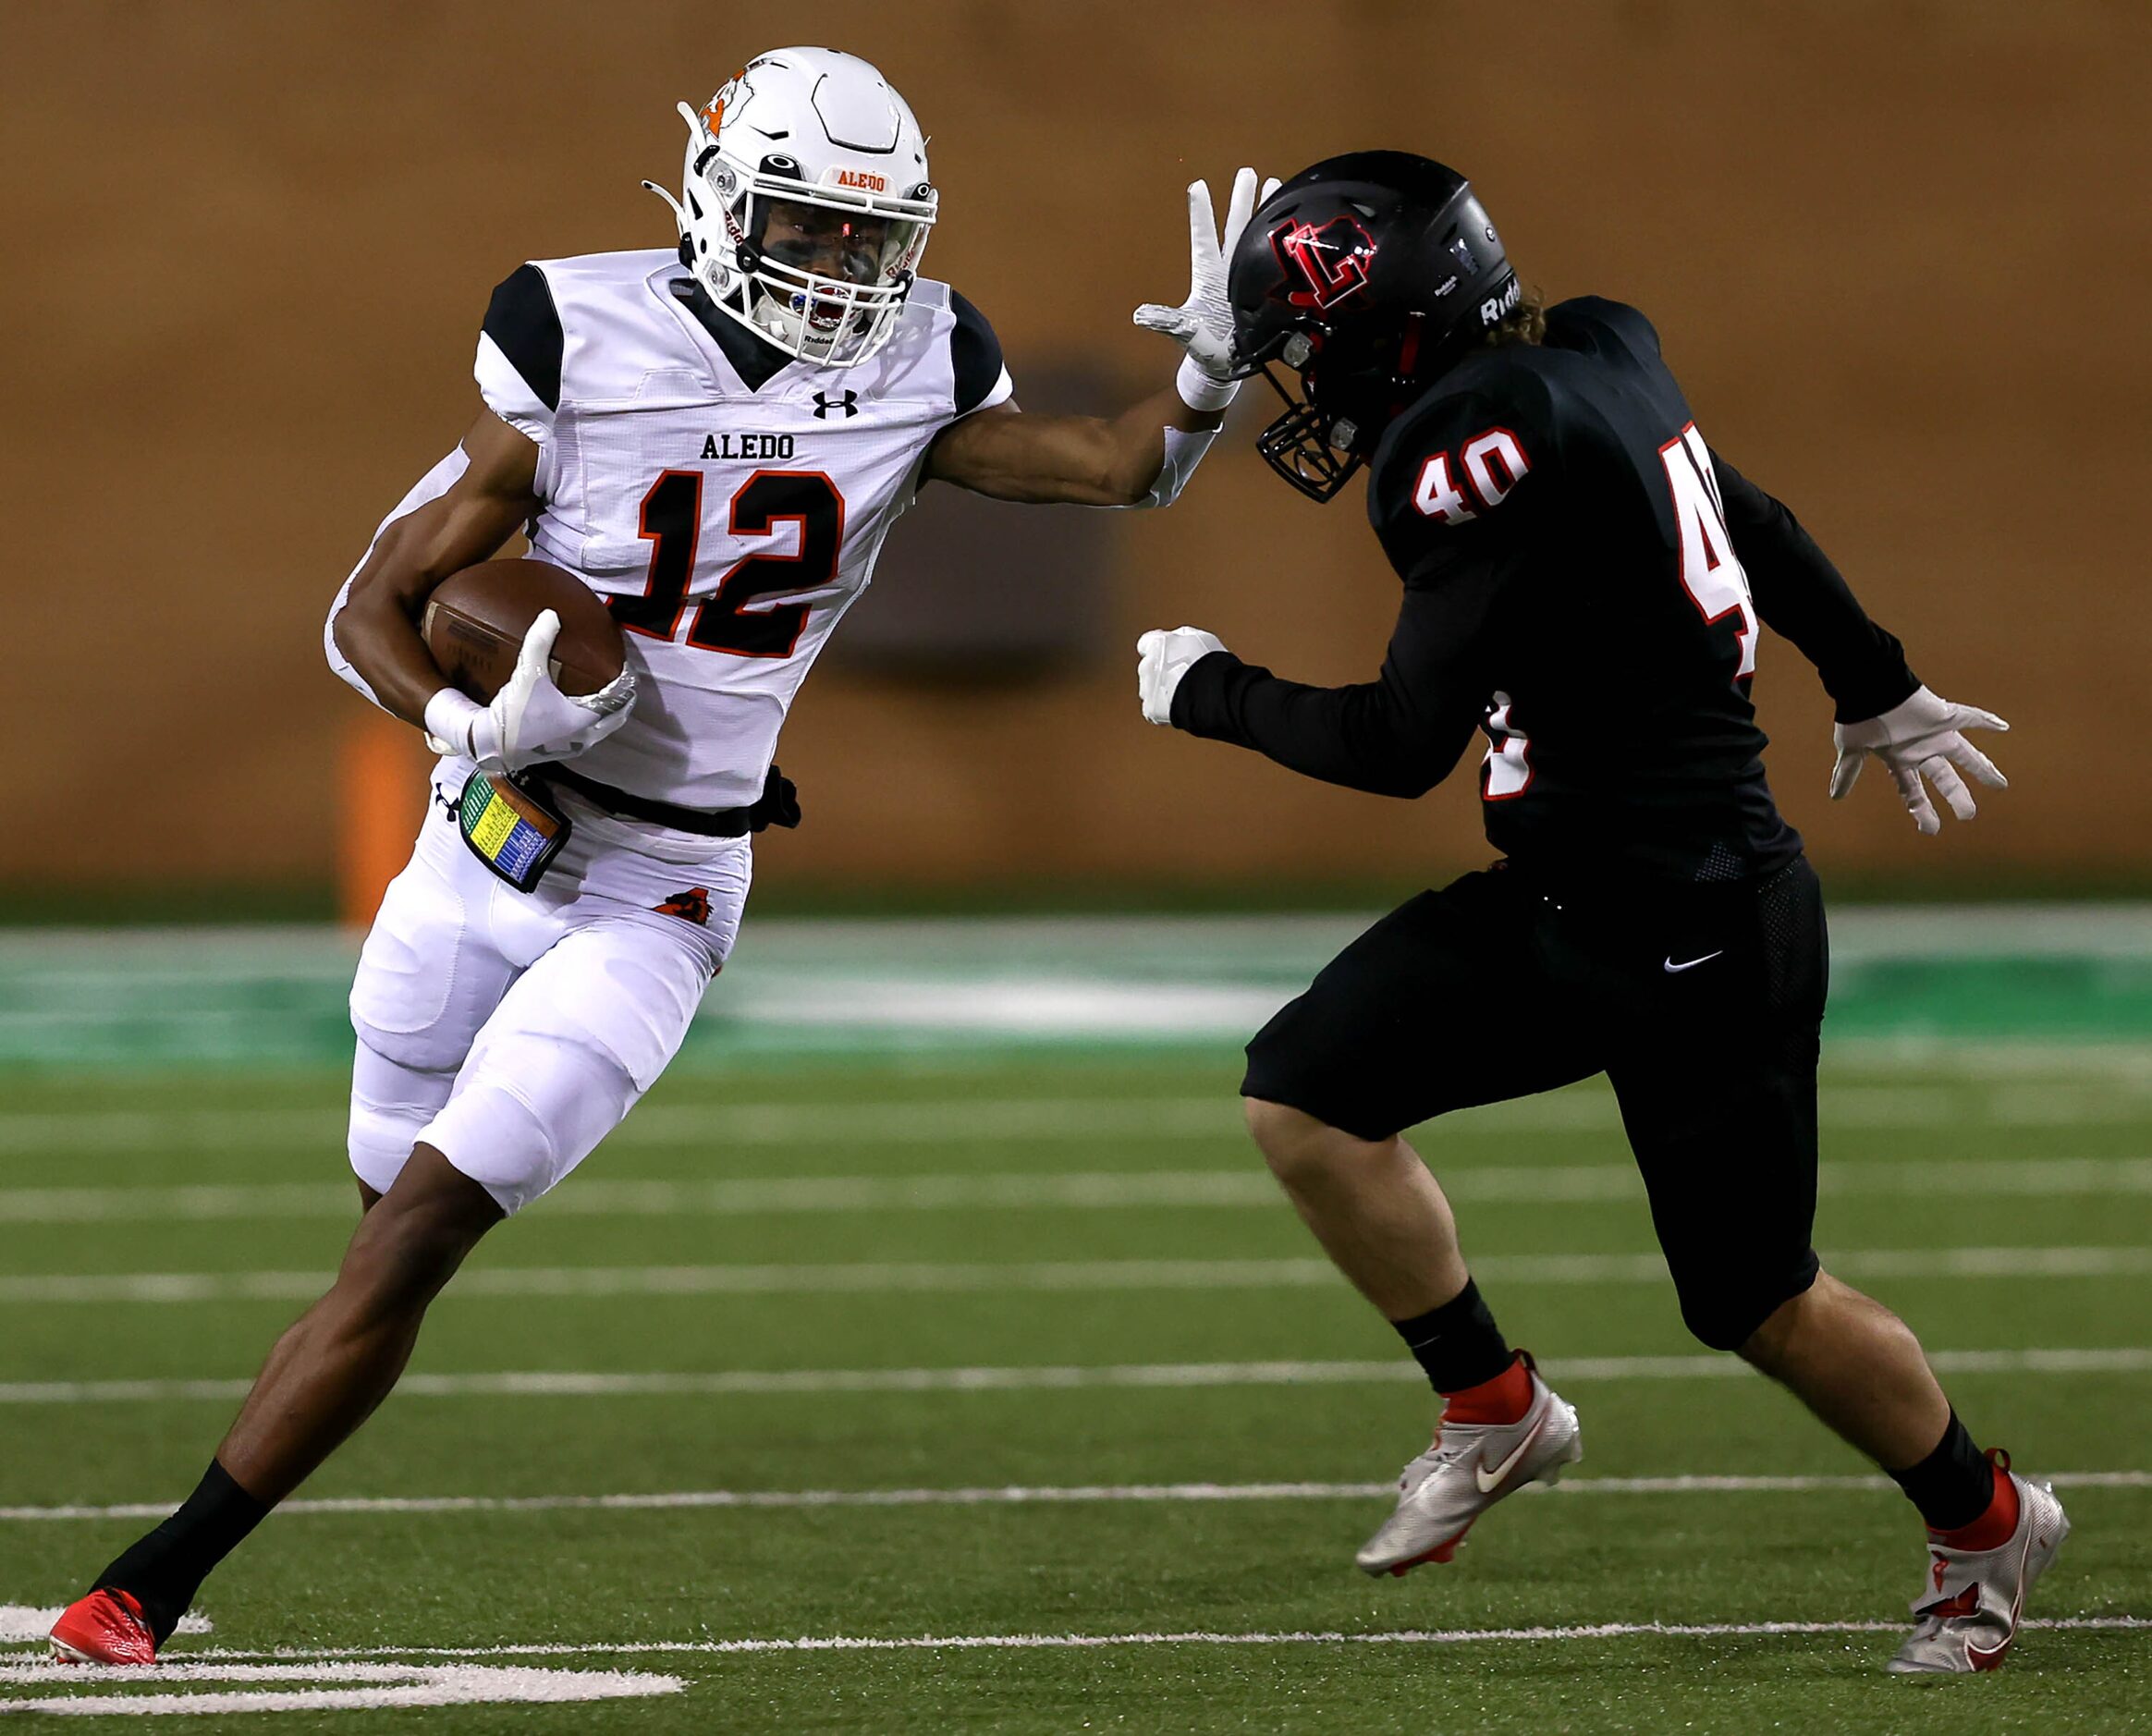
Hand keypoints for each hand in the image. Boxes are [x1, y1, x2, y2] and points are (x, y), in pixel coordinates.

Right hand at [426, 610, 635, 772]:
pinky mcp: (559, 752)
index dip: (625, 684)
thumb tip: (551, 615)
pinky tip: (577, 713)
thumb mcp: (528, 674)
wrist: (490, 745)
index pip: (618, 700)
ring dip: (607, 715)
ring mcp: (573, 747)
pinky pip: (585, 737)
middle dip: (622, 702)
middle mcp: (584, 737)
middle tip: (622, 685)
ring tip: (604, 697)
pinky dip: (590, 724)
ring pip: (601, 731)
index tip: (627, 670)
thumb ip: (539, 642)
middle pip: (615, 719)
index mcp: (585, 720)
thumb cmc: (514, 714)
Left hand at [1133, 167, 1279, 388]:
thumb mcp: (1183, 332)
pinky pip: (1276, 263)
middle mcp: (1228, 270)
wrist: (1228, 366)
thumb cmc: (1203, 348)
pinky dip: (1285, 244)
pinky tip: (1297, 227)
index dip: (1201, 213)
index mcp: (1207, 275)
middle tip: (1247, 171)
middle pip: (1234, 227)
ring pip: (1255, 237)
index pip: (1204, 237)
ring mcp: (1247, 277)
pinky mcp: (1267, 290)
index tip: (1198, 185)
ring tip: (1276, 184)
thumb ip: (1166, 322)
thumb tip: (1140, 315)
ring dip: (1264, 212)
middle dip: (1241, 199)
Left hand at [1137, 625, 1226, 725]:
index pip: (1145, 644)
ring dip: (1161, 691)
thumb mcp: (1199, 638)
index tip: (1166, 654)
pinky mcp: (1151, 708)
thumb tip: (1177, 638)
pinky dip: (1162, 710)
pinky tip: (1178, 706)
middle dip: (1161, 672)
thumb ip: (1181, 637)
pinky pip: (1153, 709)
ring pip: (1149, 690)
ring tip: (1183, 693)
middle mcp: (1147, 665)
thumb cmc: (1209, 663)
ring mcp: (1147, 688)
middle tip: (1182, 677)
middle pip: (1148, 668)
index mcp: (1157, 645)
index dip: (1157, 650)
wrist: (1211, 692)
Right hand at [1829, 685, 2007, 834]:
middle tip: (1968, 816)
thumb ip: (1847, 773)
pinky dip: (1986, 721)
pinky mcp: (1945, 716)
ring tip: (2000, 784)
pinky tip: (2003, 726)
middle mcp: (1921, 749)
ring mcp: (1935, 734)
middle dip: (1956, 797)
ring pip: (1965, 756)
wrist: (1868, 688)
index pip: (1913, 791)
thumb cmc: (1859, 717)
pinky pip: (1970, 717)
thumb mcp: (1851, 750)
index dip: (1922, 810)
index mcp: (1900, 759)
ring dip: (1982, 769)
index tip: (1931, 829)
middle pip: (1944, 779)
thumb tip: (1835, 797)